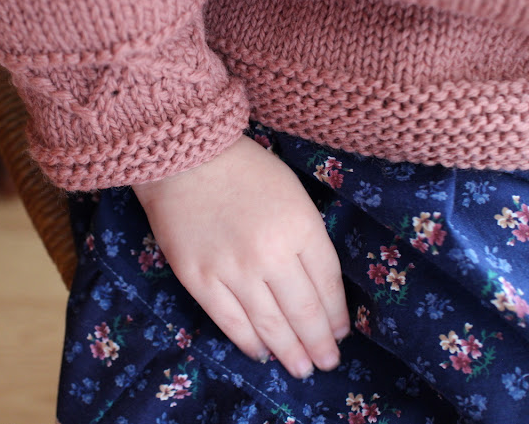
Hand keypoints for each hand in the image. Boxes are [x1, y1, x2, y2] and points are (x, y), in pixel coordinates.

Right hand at [133, 134, 349, 378]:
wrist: (186, 158)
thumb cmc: (246, 169)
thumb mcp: (294, 193)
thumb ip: (308, 235)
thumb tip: (316, 282)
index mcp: (301, 227)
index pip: (327, 284)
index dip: (337, 314)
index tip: (341, 332)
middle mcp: (271, 254)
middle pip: (303, 311)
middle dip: (320, 343)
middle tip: (328, 362)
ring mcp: (233, 270)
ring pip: (270, 324)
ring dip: (290, 351)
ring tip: (302, 369)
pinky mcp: (199, 279)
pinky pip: (230, 321)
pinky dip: (249, 342)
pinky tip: (262, 353)